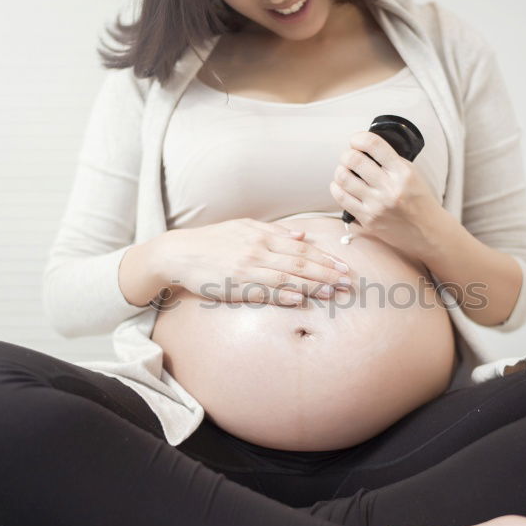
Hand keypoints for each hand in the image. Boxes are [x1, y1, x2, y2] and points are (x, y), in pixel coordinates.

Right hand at [164, 218, 350, 305]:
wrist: (178, 253)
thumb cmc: (211, 241)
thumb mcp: (242, 227)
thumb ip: (273, 232)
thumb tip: (301, 235)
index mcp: (262, 236)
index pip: (301, 249)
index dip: (325, 258)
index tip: (344, 266)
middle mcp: (258, 251)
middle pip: (299, 263)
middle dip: (326, 272)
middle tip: (347, 281)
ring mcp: (247, 268)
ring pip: (286, 277)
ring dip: (311, 284)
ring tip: (332, 291)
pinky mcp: (235, 285)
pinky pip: (264, 291)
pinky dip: (283, 293)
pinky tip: (299, 298)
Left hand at [328, 130, 443, 256]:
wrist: (428, 232)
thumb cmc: (419, 201)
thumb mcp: (413, 174)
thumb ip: (391, 161)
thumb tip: (365, 148)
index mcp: (403, 173)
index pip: (374, 145)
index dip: (359, 138)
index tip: (355, 140)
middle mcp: (389, 189)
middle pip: (353, 160)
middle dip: (347, 154)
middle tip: (348, 156)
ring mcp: (377, 206)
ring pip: (343, 178)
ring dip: (340, 171)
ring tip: (344, 171)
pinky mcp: (368, 221)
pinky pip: (342, 199)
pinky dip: (337, 188)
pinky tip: (341, 186)